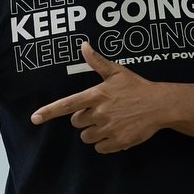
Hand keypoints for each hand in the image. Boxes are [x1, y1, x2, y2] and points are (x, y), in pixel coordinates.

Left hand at [30, 41, 165, 152]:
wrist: (159, 105)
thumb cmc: (136, 87)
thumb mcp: (117, 72)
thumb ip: (97, 61)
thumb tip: (84, 45)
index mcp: (96, 95)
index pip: (67, 104)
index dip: (49, 111)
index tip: (34, 118)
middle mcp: (99, 113)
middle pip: (76, 123)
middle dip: (84, 119)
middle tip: (101, 111)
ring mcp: (108, 129)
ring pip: (86, 137)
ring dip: (93, 132)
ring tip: (109, 121)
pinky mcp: (117, 142)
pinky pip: (100, 148)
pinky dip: (105, 143)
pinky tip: (116, 132)